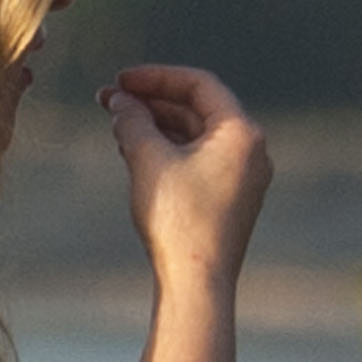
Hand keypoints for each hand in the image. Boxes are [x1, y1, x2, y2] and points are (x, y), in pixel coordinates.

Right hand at [97, 64, 270, 278]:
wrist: (196, 283)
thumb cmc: (178, 221)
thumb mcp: (148, 160)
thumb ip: (132, 121)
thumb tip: (120, 102)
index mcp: (242, 133)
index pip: (199, 85)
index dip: (156, 77)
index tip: (121, 80)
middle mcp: (251, 151)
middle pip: (198, 110)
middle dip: (152, 103)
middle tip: (110, 100)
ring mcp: (243, 177)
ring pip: (195, 136)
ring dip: (156, 126)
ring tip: (117, 125)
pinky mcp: (230, 200)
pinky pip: (199, 160)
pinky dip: (169, 150)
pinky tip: (136, 152)